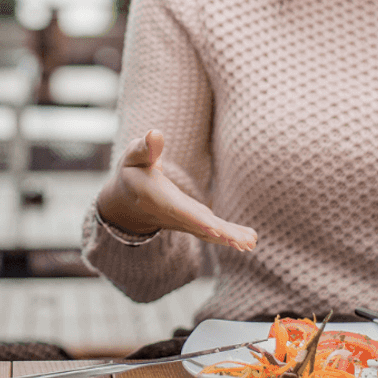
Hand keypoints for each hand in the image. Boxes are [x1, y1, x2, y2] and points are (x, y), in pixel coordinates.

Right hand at [96, 130, 257, 250]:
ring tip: (250, 244)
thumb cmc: (132, 171)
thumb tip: (155, 134)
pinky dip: (227, 238)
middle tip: (243, 243)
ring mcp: (180, 221)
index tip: (213, 227)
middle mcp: (170, 213)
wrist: (126, 202)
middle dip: (220, 233)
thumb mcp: (133, 155)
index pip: (177, 208)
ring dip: (228, 238)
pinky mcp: (190, 223)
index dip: (194, 218)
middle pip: (197, 224)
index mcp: (155, 196)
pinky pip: (209, 233)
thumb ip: (145, 147)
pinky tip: (247, 243)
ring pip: (205, 232)